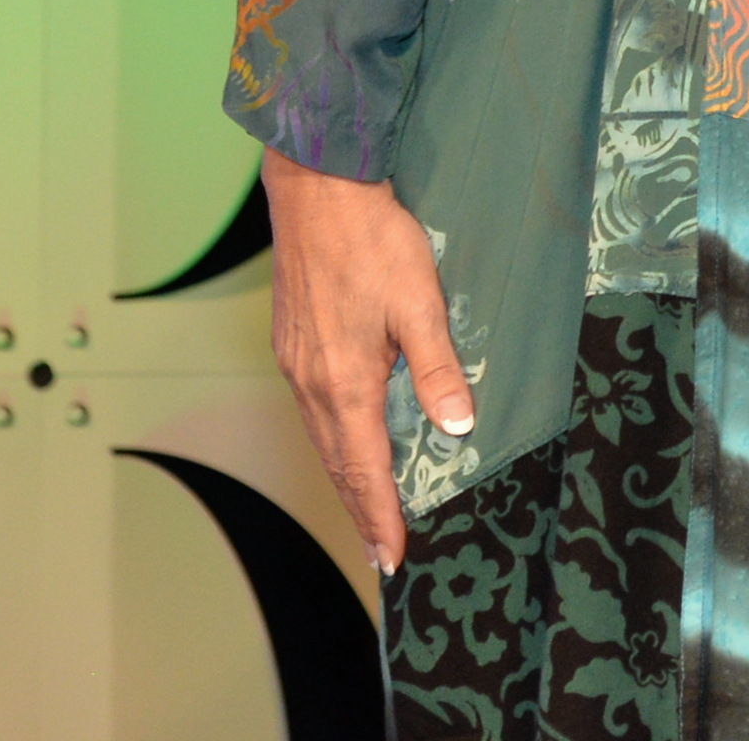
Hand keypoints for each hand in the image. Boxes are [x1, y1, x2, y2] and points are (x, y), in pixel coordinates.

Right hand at [260, 146, 472, 570]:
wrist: (316, 191)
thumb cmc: (372, 242)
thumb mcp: (420, 303)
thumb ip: (437, 368)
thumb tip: (457, 426)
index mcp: (346, 383)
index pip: (365, 468)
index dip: (380, 515)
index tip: (392, 556)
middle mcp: (313, 383)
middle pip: (339, 463)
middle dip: (362, 509)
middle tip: (380, 551)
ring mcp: (296, 364)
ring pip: (323, 438)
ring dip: (346, 477)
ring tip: (367, 508)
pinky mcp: (291, 344)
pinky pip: (314, 410)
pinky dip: (334, 440)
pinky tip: (347, 440)